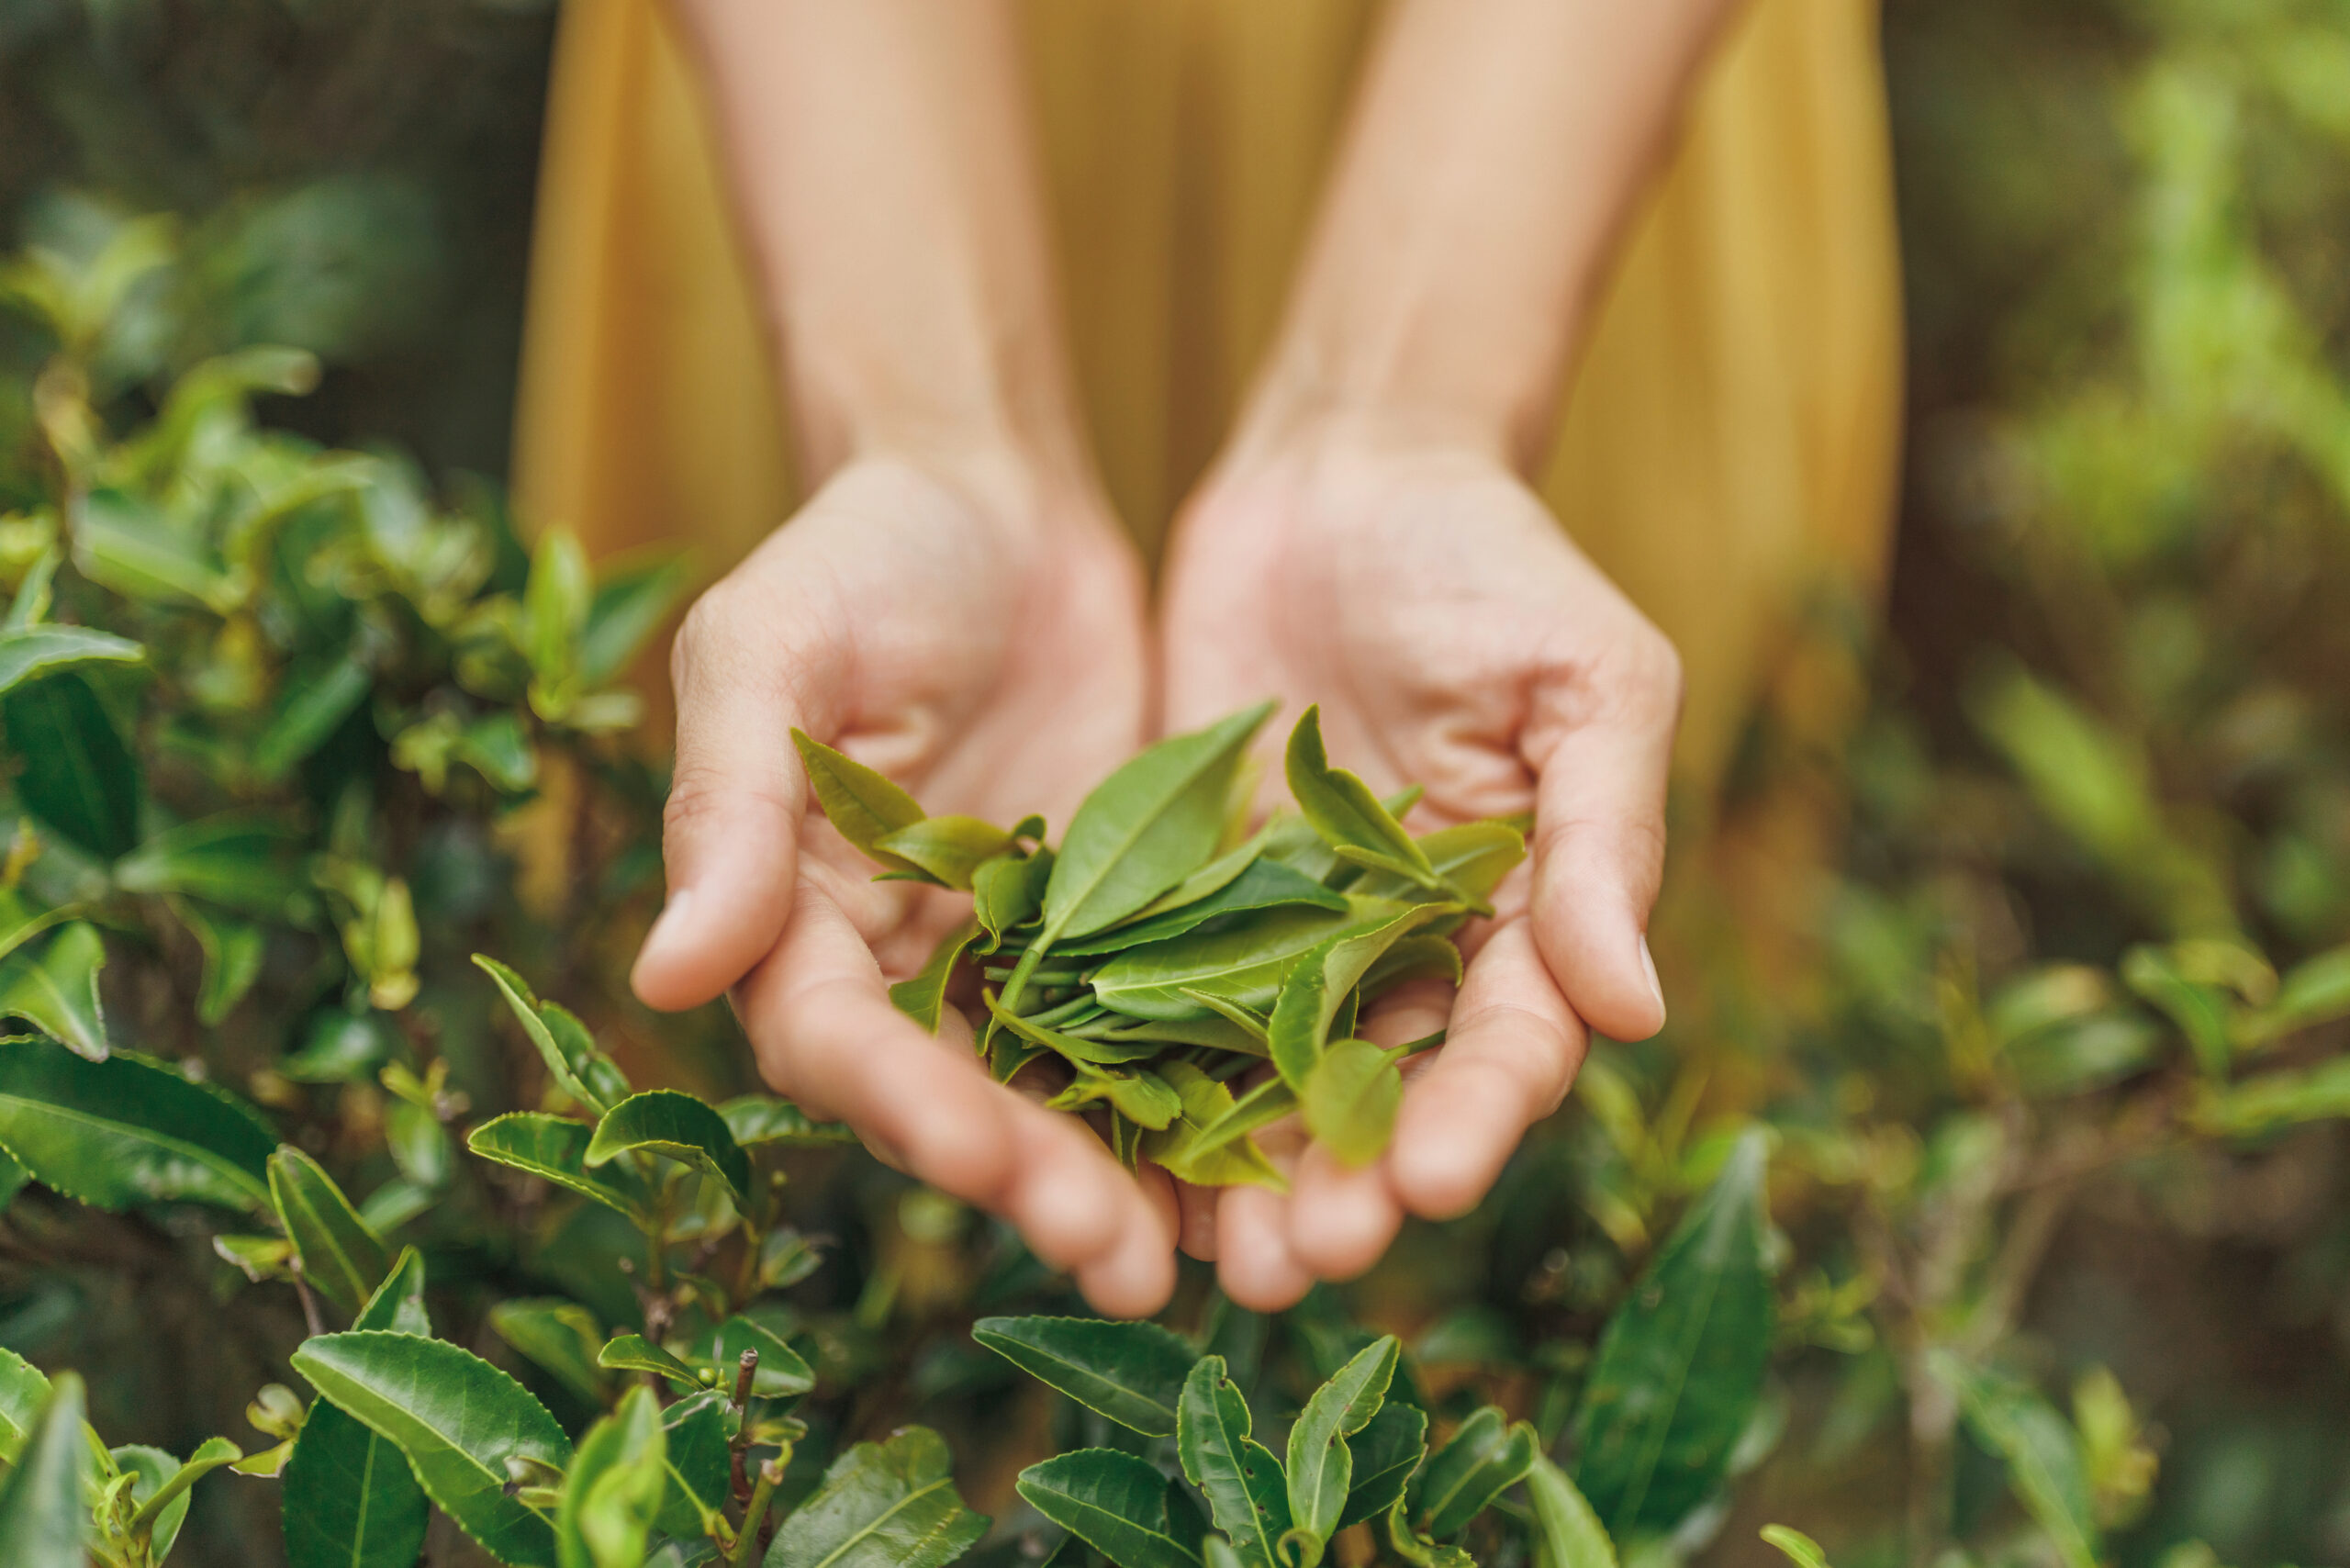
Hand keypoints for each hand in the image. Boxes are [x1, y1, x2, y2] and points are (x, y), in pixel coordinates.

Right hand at [631, 453, 1179, 1315]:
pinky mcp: (1130, 929)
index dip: (898, 1100)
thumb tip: (658, 977)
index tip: (974, 1147)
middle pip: (959, 1099)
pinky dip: (1213, 1095)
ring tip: (1210, 1262)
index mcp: (796, 917)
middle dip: (1033, 1177)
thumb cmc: (857, 555)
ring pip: (1069, 1093)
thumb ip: (731, 806)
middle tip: (1118, 1250)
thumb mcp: (771, 651)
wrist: (996, 501)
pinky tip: (1281, 1157)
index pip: (833, 1038)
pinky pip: (1167, 1027)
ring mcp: (1023, 958)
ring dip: (1129, 1181)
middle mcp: (904, 966)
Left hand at [1157, 431, 1679, 1308]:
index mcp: (1522, 921)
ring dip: (1239, 1177)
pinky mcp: (1178, 900)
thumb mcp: (1589, 681)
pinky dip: (1135, 1082)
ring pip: (1263, 1081)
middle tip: (1301, 1261)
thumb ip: (1606, 841)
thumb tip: (1638, 1014)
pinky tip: (1100, 1152)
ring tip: (1205, 1260)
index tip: (1437, 1182)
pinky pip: (1155, 1005)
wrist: (1340, 476)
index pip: (1509, 1045)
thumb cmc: (1495, 564)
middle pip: (1380, 1098)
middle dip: (1347, 1185)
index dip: (1477, 1118)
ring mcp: (1285, 935)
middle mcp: (1405, 955)